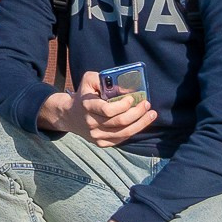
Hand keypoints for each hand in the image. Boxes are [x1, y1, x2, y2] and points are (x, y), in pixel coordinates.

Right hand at [39, 72, 157, 148]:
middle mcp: (91, 123)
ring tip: (151, 114)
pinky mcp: (101, 143)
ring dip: (141, 123)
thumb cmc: (84, 94)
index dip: (123, 105)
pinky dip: (134, 131)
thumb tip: (125, 86)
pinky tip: (141, 123)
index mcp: (87, 106)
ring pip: (124, 133)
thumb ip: (104, 79)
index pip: (108, 110)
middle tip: (147, 105)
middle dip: (137, 113)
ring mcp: (96, 135)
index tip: (132, 98)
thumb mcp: (88, 80)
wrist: (70, 115)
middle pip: (120, 122)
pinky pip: (122, 139)